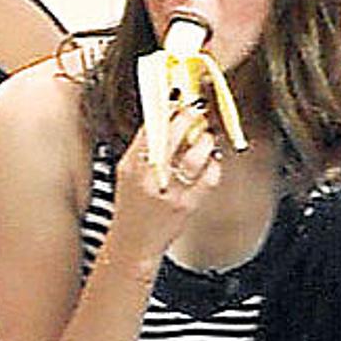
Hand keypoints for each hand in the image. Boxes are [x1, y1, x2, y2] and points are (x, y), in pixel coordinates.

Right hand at [109, 106, 222, 261]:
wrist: (134, 243)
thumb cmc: (131, 205)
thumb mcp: (126, 172)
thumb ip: (143, 147)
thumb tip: (164, 116)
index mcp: (132, 165)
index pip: (151, 127)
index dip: (167, 108)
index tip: (178, 96)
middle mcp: (150, 176)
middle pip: (174, 135)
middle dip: (189, 116)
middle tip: (197, 107)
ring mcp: (171, 191)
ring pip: (196, 155)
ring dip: (205, 139)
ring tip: (206, 135)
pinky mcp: (189, 205)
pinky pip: (209, 177)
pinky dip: (214, 164)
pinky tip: (212, 160)